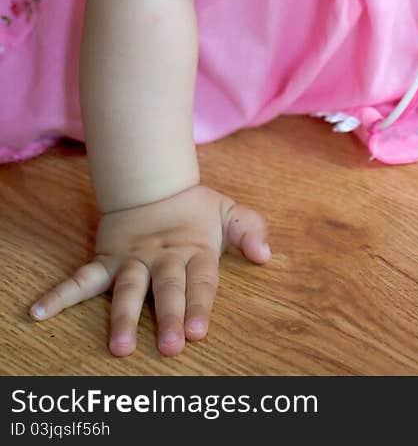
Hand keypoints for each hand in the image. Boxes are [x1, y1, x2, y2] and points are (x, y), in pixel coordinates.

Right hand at [29, 184, 269, 356]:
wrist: (151, 183)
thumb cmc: (194, 209)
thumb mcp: (228, 211)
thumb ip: (250, 230)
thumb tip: (266, 254)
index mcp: (194, 250)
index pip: (200, 281)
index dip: (200, 305)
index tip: (199, 331)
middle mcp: (162, 258)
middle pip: (166, 289)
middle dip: (168, 317)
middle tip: (171, 346)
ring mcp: (132, 260)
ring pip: (127, 289)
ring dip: (122, 317)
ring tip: (120, 347)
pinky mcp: (106, 259)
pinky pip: (81, 278)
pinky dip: (60, 294)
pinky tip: (40, 312)